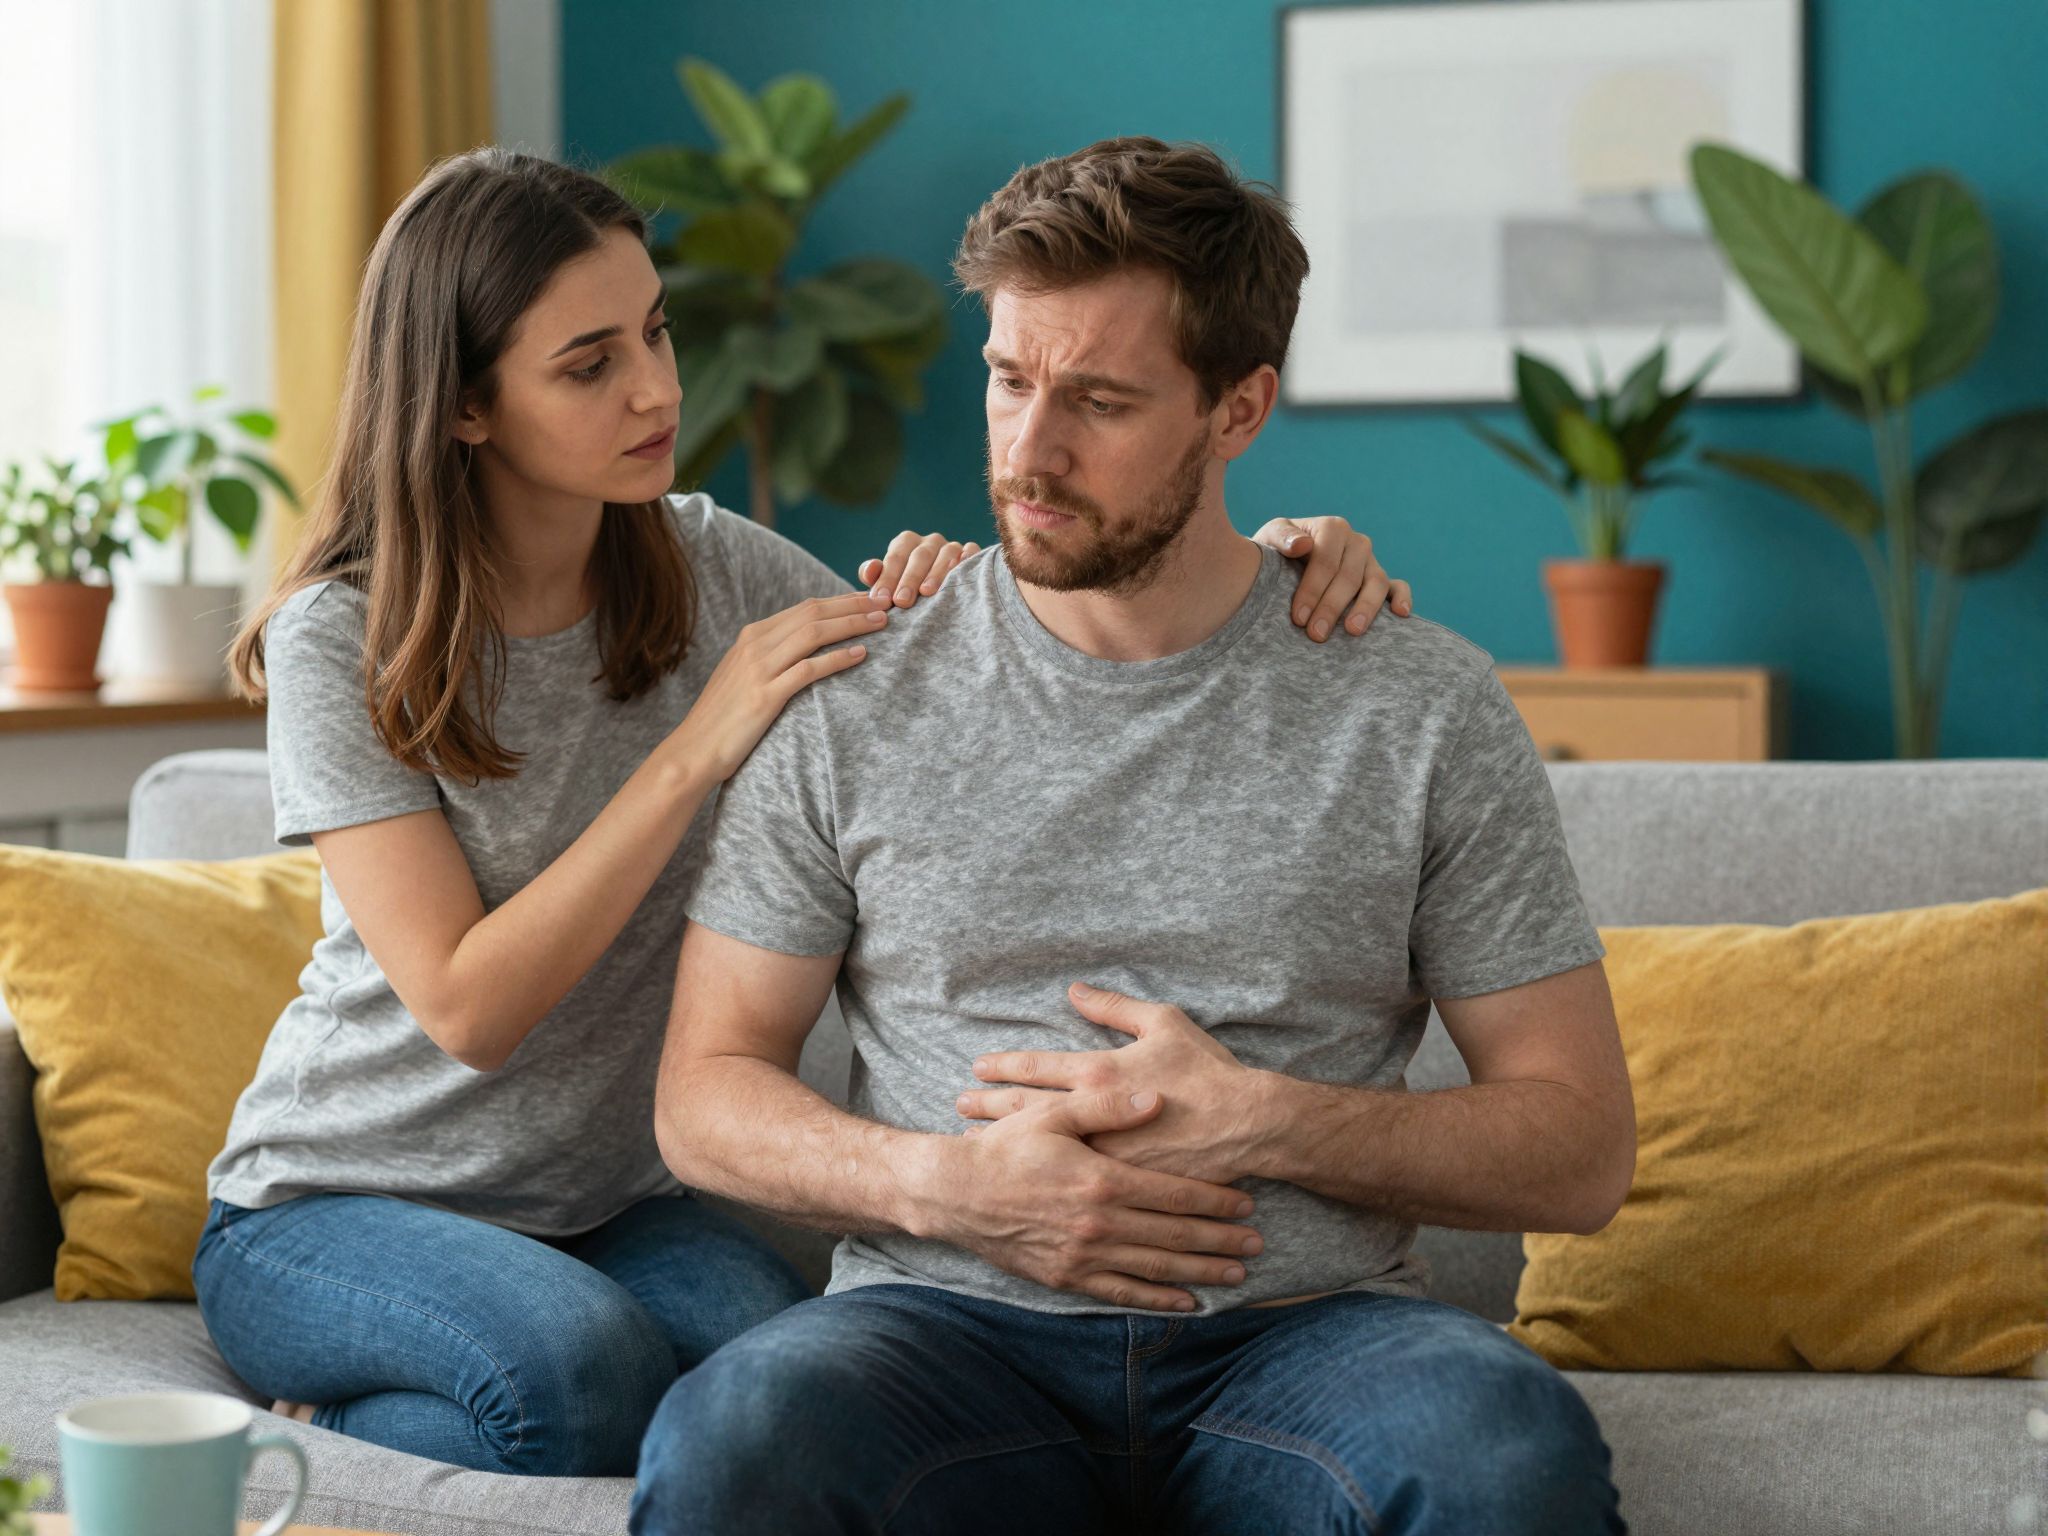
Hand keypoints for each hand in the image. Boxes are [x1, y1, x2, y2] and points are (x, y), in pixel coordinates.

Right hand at [667, 594, 888, 781]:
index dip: (840, 601)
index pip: (804, 608)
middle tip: (885, 604)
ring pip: (814, 633)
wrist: (694, 750)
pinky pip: (808, 670)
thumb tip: (802, 651)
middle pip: (813, 613)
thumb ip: (769, 658)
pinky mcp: (766, 695)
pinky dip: (837, 658)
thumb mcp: (743, 676)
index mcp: (751, 636)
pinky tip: (860, 654)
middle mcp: (755, 644)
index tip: (868, 599)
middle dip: (852, 606)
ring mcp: (759, 668)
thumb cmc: (724, 718)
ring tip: (880, 622)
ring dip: (851, 624)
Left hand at [857, 530, 984, 607]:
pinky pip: (971, 552)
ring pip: (946, 554)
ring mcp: (952, 547)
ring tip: (927, 592)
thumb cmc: (905, 591)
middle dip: (910, 579)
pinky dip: (967, 559)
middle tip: (902, 601)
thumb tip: (868, 573)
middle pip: (920, 555)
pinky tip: (961, 571)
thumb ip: (876, 577)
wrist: (933, 597)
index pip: (896, 556)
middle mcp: (930, 542)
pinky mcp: (971, 554)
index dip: (888, 578)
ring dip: (936, 573)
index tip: (882, 599)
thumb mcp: (887, 584)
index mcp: (906, 543)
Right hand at [910, 1087, 1264, 1312]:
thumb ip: (1108, 1104)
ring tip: (1237, 1272)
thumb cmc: (1003, 1146)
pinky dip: (1158, 1299)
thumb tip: (1157, 1098)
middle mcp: (1098, 1223)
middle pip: (1174, 1234)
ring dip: (1200, 1270)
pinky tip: (1187, 1301)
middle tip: (1258, 1243)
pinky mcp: (1066, 1277)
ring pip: (1156, 1267)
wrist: (953, 1193)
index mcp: (1100, 1179)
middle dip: (1220, 1239)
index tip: (1247, 1201)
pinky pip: (1122, 1292)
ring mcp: (1083, 1255)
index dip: (1214, 1198)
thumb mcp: (1052, 1113)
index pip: (1173, 1193)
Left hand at [956, 983, 1268, 1185]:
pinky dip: (1042, 1175)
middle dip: (989, 1107)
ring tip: (975, 1143)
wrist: (1246, 1125)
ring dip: (1005, 1144)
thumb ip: (1115, 1006)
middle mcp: (1093, 1115)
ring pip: (1040, 1149)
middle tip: (959, 1106)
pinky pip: (1071, 1180)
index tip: (976, 1067)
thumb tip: (1075, 990)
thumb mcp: (1163, 1023)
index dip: (1003, 1067)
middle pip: (1025, 1111)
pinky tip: (1023, 1179)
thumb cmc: (1206, 1071)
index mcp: (1101, 1073)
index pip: (1036, 1068)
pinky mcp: (1120, 1184)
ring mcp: (1103, 1154)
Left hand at [1253, 516, 1414, 640]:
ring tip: (1352, 631)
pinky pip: (1398, 587)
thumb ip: (1282, 537)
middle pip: (1349, 576)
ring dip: (1366, 608)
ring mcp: (1372, 562)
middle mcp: (1356, 543)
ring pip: (1377, 582)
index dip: (1312, 589)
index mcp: (1332, 529)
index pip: (1326, 561)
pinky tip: (1400, 614)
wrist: (1285, 565)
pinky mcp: (1383, 581)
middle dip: (1332, 607)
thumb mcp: (1271, 538)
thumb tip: (1302, 544)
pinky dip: (1403, 598)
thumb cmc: (1277, 553)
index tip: (1298, 618)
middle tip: (1316, 634)